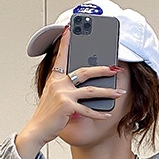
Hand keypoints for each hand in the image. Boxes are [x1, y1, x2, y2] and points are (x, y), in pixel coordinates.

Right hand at [15, 26, 126, 158]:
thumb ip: (66, 87)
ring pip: (91, 91)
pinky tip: (108, 114)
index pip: (61, 56)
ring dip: (108, 92)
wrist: (38, 128)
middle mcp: (58, 83)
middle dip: (102, 69)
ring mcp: (63, 94)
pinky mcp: (67, 107)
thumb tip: (83, 85)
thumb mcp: (54, 95)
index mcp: (55, 78)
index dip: (65, 43)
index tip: (70, 30)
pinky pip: (88, 110)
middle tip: (116, 69)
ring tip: (120, 93)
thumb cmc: (48, 114)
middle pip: (84, 72)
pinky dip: (99, 113)